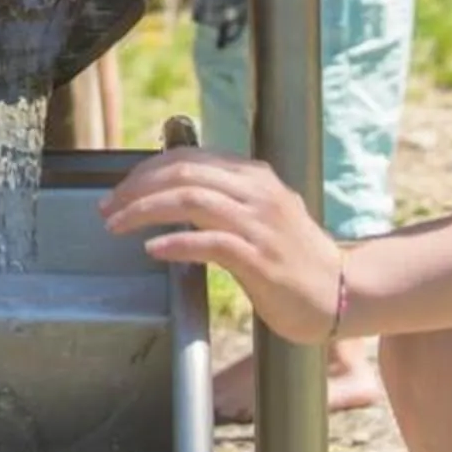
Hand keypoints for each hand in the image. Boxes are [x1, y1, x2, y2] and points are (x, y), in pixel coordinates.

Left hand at [99, 149, 344, 344]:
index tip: (118, 191)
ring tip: (117, 226)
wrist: (344, 294)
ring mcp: (261, 225)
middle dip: (136, 188)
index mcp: (255, 177)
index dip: (146, 171)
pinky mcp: (262, 260)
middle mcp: (258, 192)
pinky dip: (176, 243)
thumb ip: (226, 200)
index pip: (189, 158)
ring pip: (191, 199)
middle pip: (183, 172)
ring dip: (145, 211)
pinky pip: (210, 243)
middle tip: (107, 209)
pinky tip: (153, 250)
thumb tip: (174, 194)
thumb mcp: (262, 216)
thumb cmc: (295, 259)